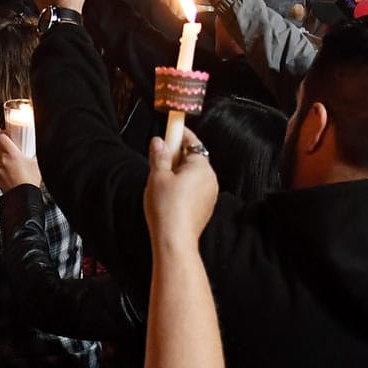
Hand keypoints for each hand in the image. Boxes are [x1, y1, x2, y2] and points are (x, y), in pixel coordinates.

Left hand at [0, 131, 42, 191]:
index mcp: (12, 153)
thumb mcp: (35, 163)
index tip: (8, 133)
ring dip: (4, 158)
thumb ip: (32, 154)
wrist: (23, 197)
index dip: (4, 133)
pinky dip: (2, 169)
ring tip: (14, 164)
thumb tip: (34, 150)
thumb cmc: (29, 181)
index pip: (1, 136)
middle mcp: (2, 160)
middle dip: (5, 146)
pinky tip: (11, 173)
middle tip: (13, 149)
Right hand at [145, 130, 217, 250]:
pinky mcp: (206, 207)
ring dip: (179, 172)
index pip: (193, 141)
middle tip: (159, 159)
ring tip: (161, 181)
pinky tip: (168, 196)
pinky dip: (183, 186)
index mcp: (201, 166)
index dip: (180, 134)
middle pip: (193, 158)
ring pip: (193, 174)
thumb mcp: (157, 177)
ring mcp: (210, 193)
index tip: (171, 128)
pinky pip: (194, 189)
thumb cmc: (167, 207)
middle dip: (177, 155)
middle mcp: (210, 178)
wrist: (175, 239)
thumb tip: (159, 141)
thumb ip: (160, 156)